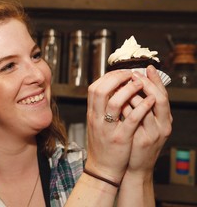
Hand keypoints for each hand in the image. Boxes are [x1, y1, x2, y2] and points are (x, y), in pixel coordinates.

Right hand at [85, 69, 156, 183]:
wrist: (101, 168)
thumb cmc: (101, 145)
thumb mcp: (96, 124)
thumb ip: (100, 108)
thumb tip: (110, 89)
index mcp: (91, 114)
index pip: (94, 88)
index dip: (108, 77)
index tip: (121, 73)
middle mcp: (96, 119)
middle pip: (101, 90)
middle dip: (117, 78)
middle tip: (130, 75)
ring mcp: (107, 129)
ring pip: (115, 102)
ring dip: (129, 89)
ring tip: (140, 84)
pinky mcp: (120, 138)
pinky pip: (131, 119)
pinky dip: (141, 107)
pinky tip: (150, 100)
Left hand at [122, 65, 172, 175]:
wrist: (135, 168)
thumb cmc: (137, 142)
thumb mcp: (145, 125)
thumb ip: (142, 109)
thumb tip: (133, 88)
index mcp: (165, 120)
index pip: (164, 94)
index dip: (156, 80)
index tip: (147, 67)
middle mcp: (164, 126)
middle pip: (159, 98)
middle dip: (146, 83)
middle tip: (134, 73)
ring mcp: (154, 133)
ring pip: (146, 106)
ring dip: (133, 93)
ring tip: (124, 83)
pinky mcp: (143, 140)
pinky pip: (134, 118)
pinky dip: (127, 106)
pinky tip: (118, 100)